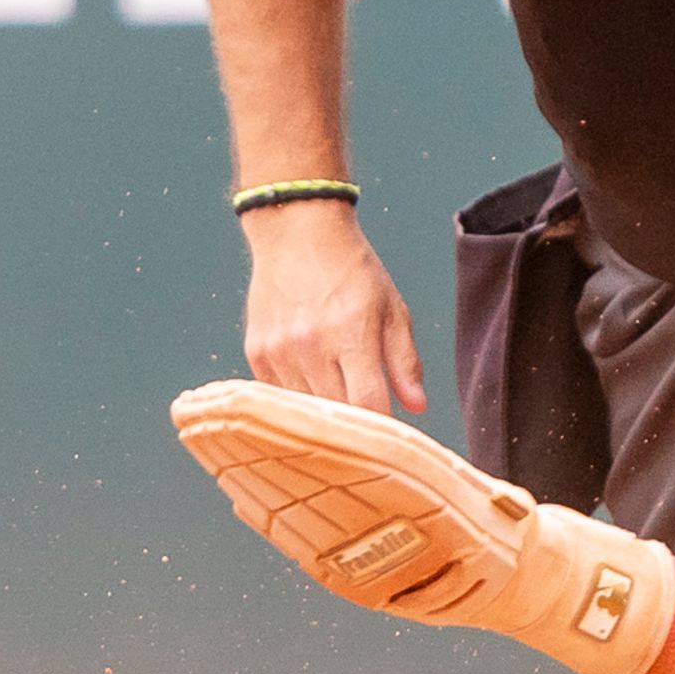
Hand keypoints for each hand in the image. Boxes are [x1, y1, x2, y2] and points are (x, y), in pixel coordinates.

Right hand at [241, 201, 423, 413]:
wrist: (297, 233)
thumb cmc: (352, 270)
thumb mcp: (391, 308)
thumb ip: (404, 360)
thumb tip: (417, 406)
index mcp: (352, 333)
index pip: (368, 404)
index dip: (382, 428)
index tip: (390, 440)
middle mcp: (312, 346)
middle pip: (336, 414)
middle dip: (355, 427)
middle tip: (368, 432)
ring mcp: (280, 351)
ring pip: (305, 411)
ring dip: (325, 414)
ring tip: (340, 407)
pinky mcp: (257, 354)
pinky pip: (279, 397)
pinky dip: (298, 399)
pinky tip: (311, 384)